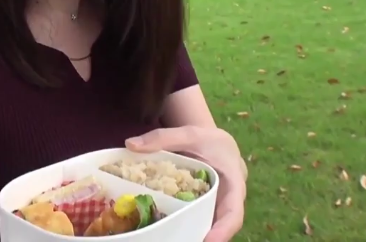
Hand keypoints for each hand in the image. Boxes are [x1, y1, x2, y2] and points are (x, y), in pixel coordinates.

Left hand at [126, 126, 245, 241]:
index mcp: (234, 183)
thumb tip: (131, 144)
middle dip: (205, 238)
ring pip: (208, 226)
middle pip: (221, 226)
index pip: (234, 212)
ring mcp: (217, 208)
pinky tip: (164, 231)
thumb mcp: (189, 134)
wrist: (215, 143)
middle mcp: (229, 201)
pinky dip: (184, 227)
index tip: (208, 241)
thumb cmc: (208, 140)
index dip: (223, 230)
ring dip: (193, 235)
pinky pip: (197, 221)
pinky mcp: (205, 210)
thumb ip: (163, 138)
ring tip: (169, 238)